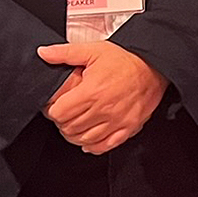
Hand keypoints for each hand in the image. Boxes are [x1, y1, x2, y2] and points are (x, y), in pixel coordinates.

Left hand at [39, 41, 169, 153]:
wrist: (154, 66)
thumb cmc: (125, 59)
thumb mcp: (93, 50)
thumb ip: (65, 53)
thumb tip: (43, 53)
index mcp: (91, 91)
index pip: (59, 114)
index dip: (52, 110)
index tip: (54, 106)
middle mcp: (103, 110)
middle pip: (69, 128)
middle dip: (62, 122)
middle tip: (65, 113)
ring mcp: (116, 121)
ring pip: (84, 140)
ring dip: (75, 134)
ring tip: (76, 123)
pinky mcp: (128, 128)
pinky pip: (104, 146)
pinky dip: (93, 145)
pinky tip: (89, 137)